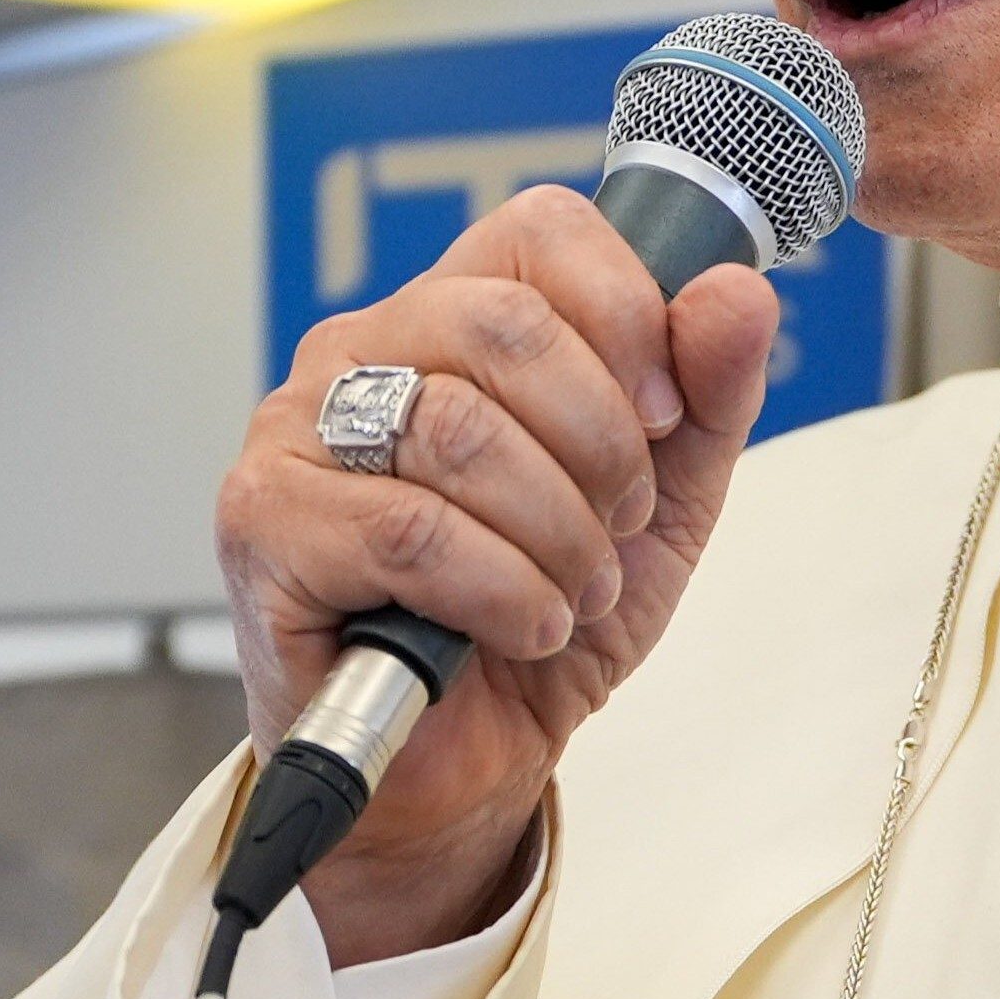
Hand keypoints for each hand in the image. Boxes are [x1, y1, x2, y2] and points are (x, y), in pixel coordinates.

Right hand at [215, 187, 779, 963]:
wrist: (461, 768)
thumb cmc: (538, 618)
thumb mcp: (660, 505)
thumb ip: (707, 395)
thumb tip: (736, 289)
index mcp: (451, 318)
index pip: (538, 230)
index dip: (627, 312)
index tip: (664, 415)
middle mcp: (361, 350)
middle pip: (504, 323)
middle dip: (601, 444)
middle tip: (615, 528)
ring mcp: (296, 429)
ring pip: (459, 430)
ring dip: (556, 535)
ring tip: (570, 594)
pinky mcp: (263, 521)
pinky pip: (409, 530)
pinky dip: (499, 590)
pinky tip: (520, 627)